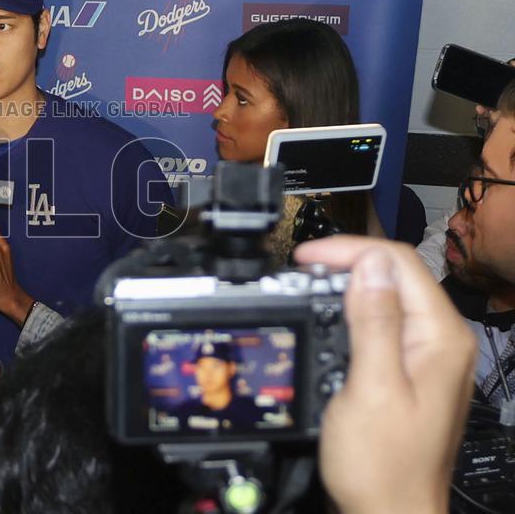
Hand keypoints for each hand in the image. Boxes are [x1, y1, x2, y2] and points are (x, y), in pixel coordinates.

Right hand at [294, 236, 475, 513]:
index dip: (349, 251)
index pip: (398, 263)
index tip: (306, 257)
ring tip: (306, 287)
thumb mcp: (370, 387)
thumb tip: (368, 264)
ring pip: (384, 296)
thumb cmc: (382, 465)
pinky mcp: (406, 370)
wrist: (387, 513)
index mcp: (439, 338)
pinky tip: (326, 317)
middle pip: (393, 275)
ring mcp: (425, 356)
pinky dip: (349, 312)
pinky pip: (380, 323)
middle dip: (344, 264)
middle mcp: (439, 341)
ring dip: (344, 286)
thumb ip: (373, 321)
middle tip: (299, 271)